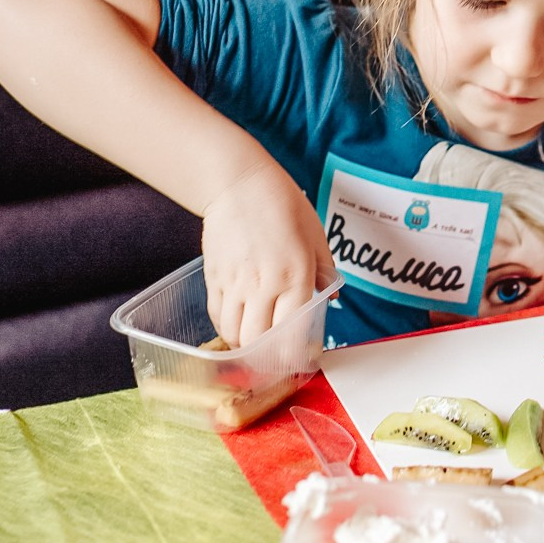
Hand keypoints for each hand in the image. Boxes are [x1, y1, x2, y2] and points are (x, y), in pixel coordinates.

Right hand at [201, 159, 335, 347]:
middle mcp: (263, 285)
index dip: (293, 355)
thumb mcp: (316, 235)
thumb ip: (324, 270)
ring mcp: (235, 283)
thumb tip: (329, 297)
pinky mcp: (214, 278)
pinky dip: (226, 328)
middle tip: (275, 356)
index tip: (298, 359)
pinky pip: (217, 316)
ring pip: (233, 335)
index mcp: (295, 276)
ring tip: (255, 343)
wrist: (239, 184)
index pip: (292, 333)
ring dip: (244, 346)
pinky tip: (238, 324)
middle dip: (267, 358)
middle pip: (258, 343)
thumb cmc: (282, 204)